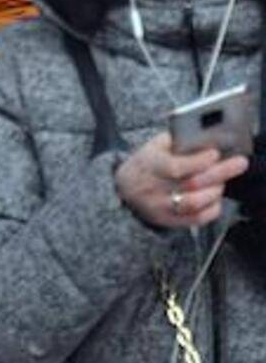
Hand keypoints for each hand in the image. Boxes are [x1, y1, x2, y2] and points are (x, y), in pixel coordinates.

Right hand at [115, 132, 248, 228]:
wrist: (123, 189)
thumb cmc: (145, 164)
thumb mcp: (152, 146)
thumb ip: (175, 142)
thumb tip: (204, 140)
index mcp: (148, 166)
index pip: (175, 167)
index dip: (198, 161)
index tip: (215, 153)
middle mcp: (153, 189)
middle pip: (191, 184)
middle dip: (219, 172)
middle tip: (239, 163)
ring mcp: (161, 208)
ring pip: (195, 203)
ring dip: (215, 190)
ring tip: (221, 181)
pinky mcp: (169, 221)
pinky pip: (197, 219)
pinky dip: (213, 208)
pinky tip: (215, 197)